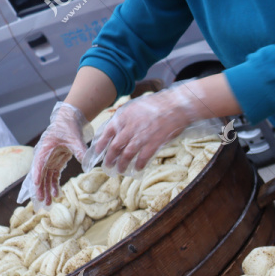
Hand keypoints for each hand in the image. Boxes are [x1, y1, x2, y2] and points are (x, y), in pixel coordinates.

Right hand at [24, 102, 89, 204]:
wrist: (68, 121)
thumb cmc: (69, 128)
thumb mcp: (75, 138)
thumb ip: (80, 150)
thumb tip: (88, 163)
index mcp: (45, 148)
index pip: (39, 163)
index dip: (37, 174)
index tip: (36, 185)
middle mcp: (44, 156)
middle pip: (40, 174)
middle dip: (40, 189)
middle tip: (42, 202)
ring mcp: (49, 160)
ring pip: (45, 178)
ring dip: (46, 190)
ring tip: (48, 203)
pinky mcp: (55, 162)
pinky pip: (52, 176)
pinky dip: (53, 185)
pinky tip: (56, 194)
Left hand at [86, 83, 204, 175]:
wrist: (177, 105)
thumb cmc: (158, 105)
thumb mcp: (136, 106)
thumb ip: (126, 118)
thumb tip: (117, 129)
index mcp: (124, 117)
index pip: (107, 132)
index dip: (101, 144)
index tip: (97, 152)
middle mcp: (130, 127)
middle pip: (115, 146)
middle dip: (110, 158)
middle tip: (108, 166)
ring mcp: (142, 136)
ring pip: (127, 154)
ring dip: (122, 164)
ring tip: (120, 170)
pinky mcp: (154, 142)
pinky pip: (143, 157)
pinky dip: (139, 164)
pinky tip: (138, 169)